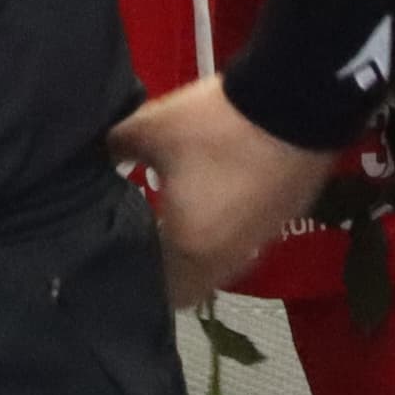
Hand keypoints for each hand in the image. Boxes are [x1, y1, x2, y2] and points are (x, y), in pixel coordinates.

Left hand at [108, 79, 328, 307]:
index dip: (141, 282)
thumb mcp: (150, 128)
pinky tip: (216, 196)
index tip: (122, 259)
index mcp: (191, 248)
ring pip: (221, 262)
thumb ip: (115, 148)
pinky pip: (245, 238)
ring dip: (201, 247)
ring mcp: (262, 240)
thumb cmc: (214, 126)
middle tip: (146, 237)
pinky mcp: (284, 218)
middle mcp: (229, 257)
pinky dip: (228, 227)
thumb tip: (100, 156)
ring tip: (179, 215)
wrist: (293, 100)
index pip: (164, 294)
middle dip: (170, 267)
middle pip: (194, 283)